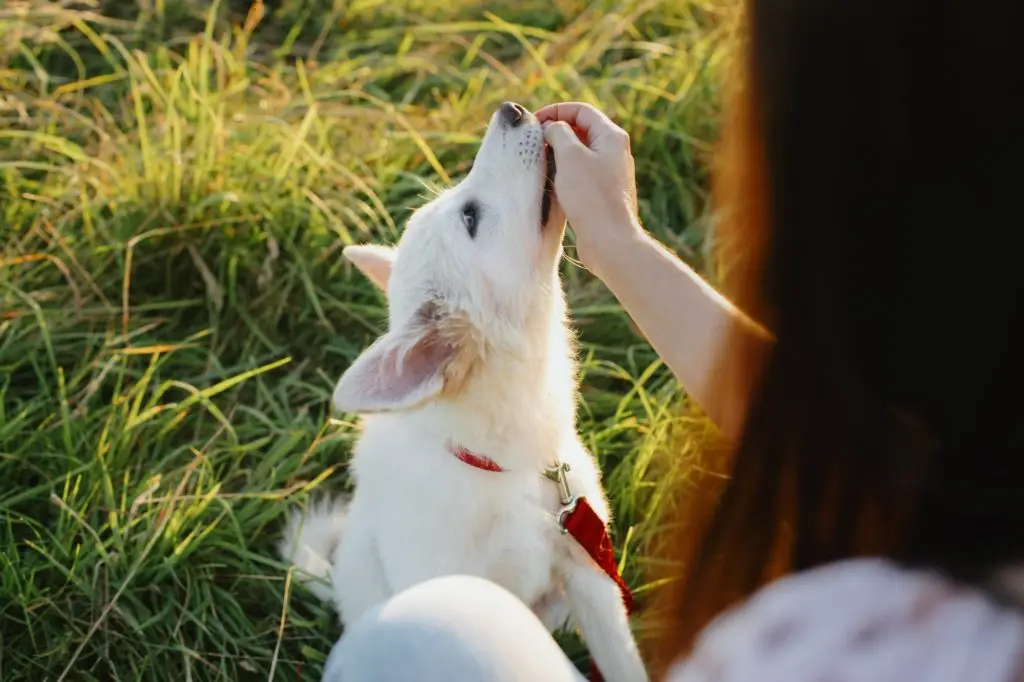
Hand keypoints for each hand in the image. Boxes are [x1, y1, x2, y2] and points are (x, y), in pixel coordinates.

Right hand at [537, 102, 641, 276]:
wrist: (609, 240)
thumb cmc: (591, 196)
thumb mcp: (570, 155)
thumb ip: (559, 133)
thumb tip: (552, 128)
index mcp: (611, 137)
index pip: (581, 111)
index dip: (556, 111)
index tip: (535, 121)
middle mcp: (614, 152)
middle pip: (581, 130)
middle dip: (556, 132)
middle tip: (534, 141)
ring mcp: (609, 174)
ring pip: (580, 153)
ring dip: (558, 153)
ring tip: (540, 160)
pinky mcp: (602, 193)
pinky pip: (581, 173)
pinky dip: (564, 172)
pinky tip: (551, 181)